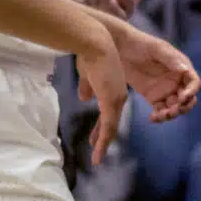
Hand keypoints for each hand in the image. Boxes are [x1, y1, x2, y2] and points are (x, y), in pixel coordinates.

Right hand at [76, 30, 128, 165]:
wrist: (94, 43)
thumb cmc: (89, 54)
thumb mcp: (87, 74)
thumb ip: (87, 87)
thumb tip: (83, 98)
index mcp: (113, 90)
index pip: (108, 112)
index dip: (101, 126)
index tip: (96, 137)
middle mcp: (117, 97)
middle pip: (110, 123)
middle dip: (102, 137)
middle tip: (97, 149)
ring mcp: (116, 100)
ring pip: (110, 128)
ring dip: (102, 143)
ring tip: (97, 157)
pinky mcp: (112, 102)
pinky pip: (108, 127)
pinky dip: (103, 143)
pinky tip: (98, 153)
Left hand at [111, 26, 199, 121]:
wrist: (120, 48)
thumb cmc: (140, 43)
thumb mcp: (157, 48)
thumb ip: (171, 59)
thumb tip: (185, 70)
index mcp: (182, 68)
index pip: (194, 83)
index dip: (191, 92)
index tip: (182, 98)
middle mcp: (177, 81)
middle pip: (188, 99)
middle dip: (183, 107)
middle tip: (172, 110)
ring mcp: (166, 90)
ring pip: (175, 108)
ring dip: (171, 114)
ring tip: (161, 115)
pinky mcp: (154, 98)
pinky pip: (161, 111)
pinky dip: (159, 117)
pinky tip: (153, 118)